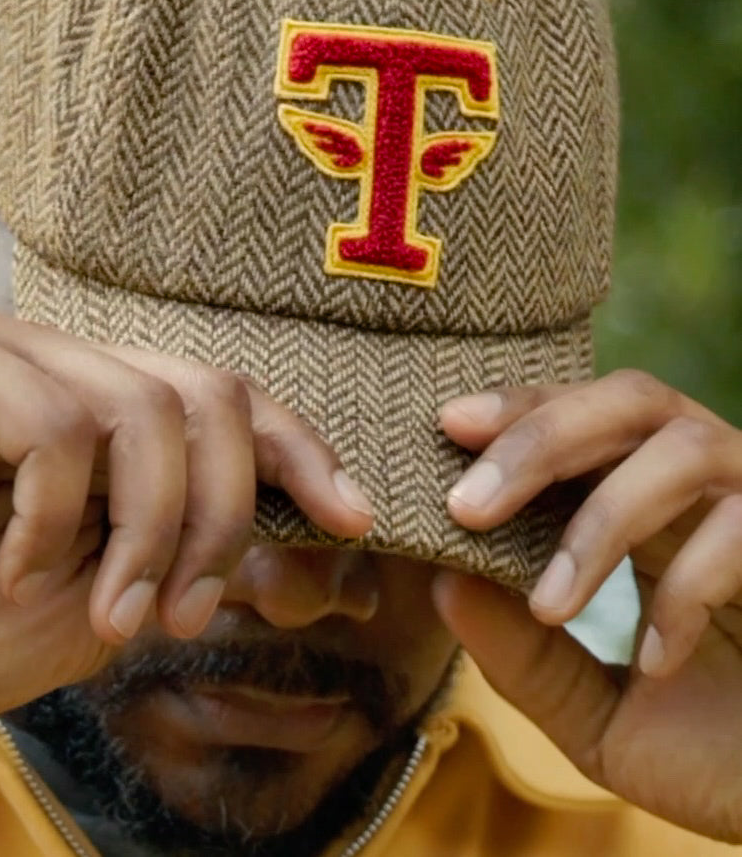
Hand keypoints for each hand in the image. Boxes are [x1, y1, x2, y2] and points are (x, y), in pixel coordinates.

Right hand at [0, 310, 371, 722]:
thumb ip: (200, 557)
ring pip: (147, 411)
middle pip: (209, 394)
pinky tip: (17, 572)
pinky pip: (60, 427)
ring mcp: (9, 354)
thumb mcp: (116, 598)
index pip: (227, 397)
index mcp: (105, 407)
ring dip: (153, 534)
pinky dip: (58, 521)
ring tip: (115, 615)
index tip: (353, 517)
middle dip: (224, 512)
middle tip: (190, 611)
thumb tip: (313, 542)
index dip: (298, 450)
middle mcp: (64, 363)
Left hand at [433, 370, 741, 841]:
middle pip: (631, 399)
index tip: (450, 425)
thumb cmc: (716, 753)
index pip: (585, 419)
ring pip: (685, 448)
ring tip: (549, 603)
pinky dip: (688, 588)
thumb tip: (439, 581)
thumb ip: (525, 657)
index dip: (521, 410)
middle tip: (467, 504)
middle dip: (541, 440)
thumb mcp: (597, 715)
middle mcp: (709, 489)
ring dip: (603, 520)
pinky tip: (653, 659)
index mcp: (653, 504)